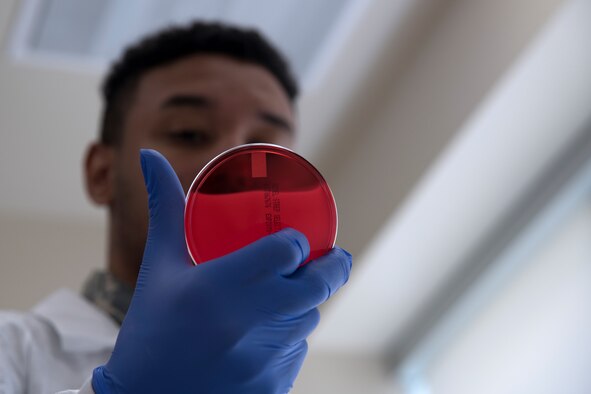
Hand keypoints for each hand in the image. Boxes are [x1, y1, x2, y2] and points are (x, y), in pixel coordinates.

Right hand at [91, 149, 351, 393]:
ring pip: (308, 320)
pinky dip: (291, 339)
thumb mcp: (158, 268)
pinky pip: (296, 353)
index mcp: (218, 287)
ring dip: (309, 304)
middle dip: (333, 268)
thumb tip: (150, 155)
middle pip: (316, 286)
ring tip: (296, 293)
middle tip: (333, 258)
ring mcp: (262, 360)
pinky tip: (272, 335)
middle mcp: (246, 323)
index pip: (286, 251)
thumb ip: (164, 211)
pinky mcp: (271, 388)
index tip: (300, 239)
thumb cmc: (150, 330)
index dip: (300, 242)